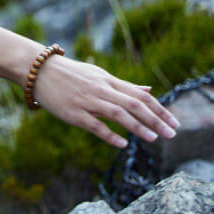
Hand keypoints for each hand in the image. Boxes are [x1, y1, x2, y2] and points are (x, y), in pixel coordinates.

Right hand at [31, 55, 178, 147]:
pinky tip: (123, 143)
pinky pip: (94, 125)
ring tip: (154, 138)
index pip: (140, 95)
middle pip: (134, 104)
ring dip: (138, 126)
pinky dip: (110, 134)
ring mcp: (87, 101)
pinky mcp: (73, 113)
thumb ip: (124, 86)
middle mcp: (101, 90)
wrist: (38, 69)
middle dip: (155, 119)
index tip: (175, 123)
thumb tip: (149, 91)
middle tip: (172, 134)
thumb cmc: (71, 74)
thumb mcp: (99, 76)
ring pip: (118, 113)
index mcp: (108, 81)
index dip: (160, 109)